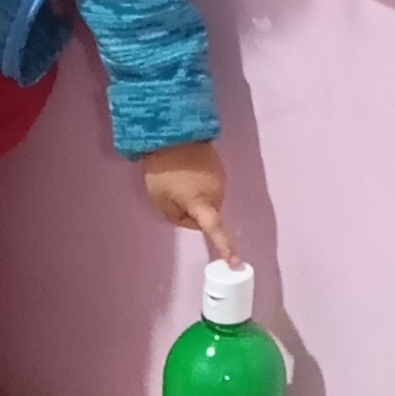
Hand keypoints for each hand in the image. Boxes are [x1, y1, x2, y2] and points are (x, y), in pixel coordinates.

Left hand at [137, 143, 234, 259]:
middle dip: (191, 212)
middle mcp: (217, 194)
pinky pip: (209, 186)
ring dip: (194, 197)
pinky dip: (198, 185)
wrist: (173, 131)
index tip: (235, 263)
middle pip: (207, 215)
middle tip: (170, 196)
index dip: (225, 248)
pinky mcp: (219, 167)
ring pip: (208, 200)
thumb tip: (188, 215)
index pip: (215, 231)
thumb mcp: (159, 198)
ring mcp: (220, 179)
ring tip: (176, 179)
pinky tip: (185, 171)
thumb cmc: (163, 170)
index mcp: (203, 204)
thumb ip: (174, 214)